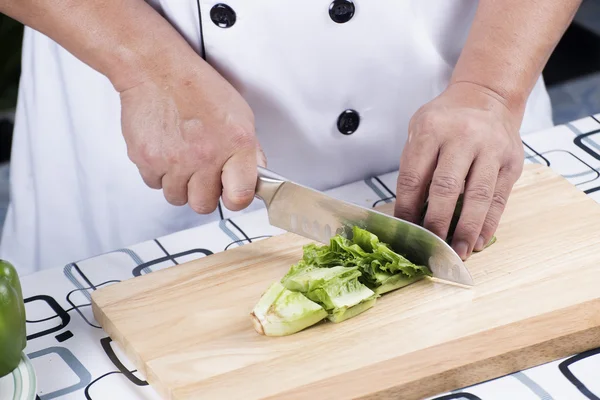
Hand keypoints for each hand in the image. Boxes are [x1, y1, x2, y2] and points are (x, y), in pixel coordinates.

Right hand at [118, 53, 265, 213]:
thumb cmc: (199, 89)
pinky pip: (154, 184)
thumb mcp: (240, 115)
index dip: (235, 198)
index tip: (231, 191)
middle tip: (202, 172)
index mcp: (235, 145)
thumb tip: (255, 178)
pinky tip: (166, 150)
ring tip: (182, 158)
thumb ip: (250, 152)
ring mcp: (174, 161)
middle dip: (203, 193)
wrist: (157, 70)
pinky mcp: (147, 160)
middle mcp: (205, 156)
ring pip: (177, 198)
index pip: (240, 198)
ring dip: (180, 185)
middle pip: (204, 205)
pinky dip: (158, 173)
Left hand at [394, 81, 523, 259]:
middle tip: (431, 248)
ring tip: (457, 252)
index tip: (405, 231)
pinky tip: (478, 240)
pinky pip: (500, 198)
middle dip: (437, 223)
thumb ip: (414, 167)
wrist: (486, 97)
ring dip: (466, 229)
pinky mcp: (511, 162)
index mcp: (432, 130)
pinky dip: (488, 223)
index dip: (407, 209)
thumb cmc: (445, 120)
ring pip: (478, 196)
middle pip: (446, 188)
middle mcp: (463, 137)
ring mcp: (491, 149)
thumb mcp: (419, 131)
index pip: (414, 177)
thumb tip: (408, 214)